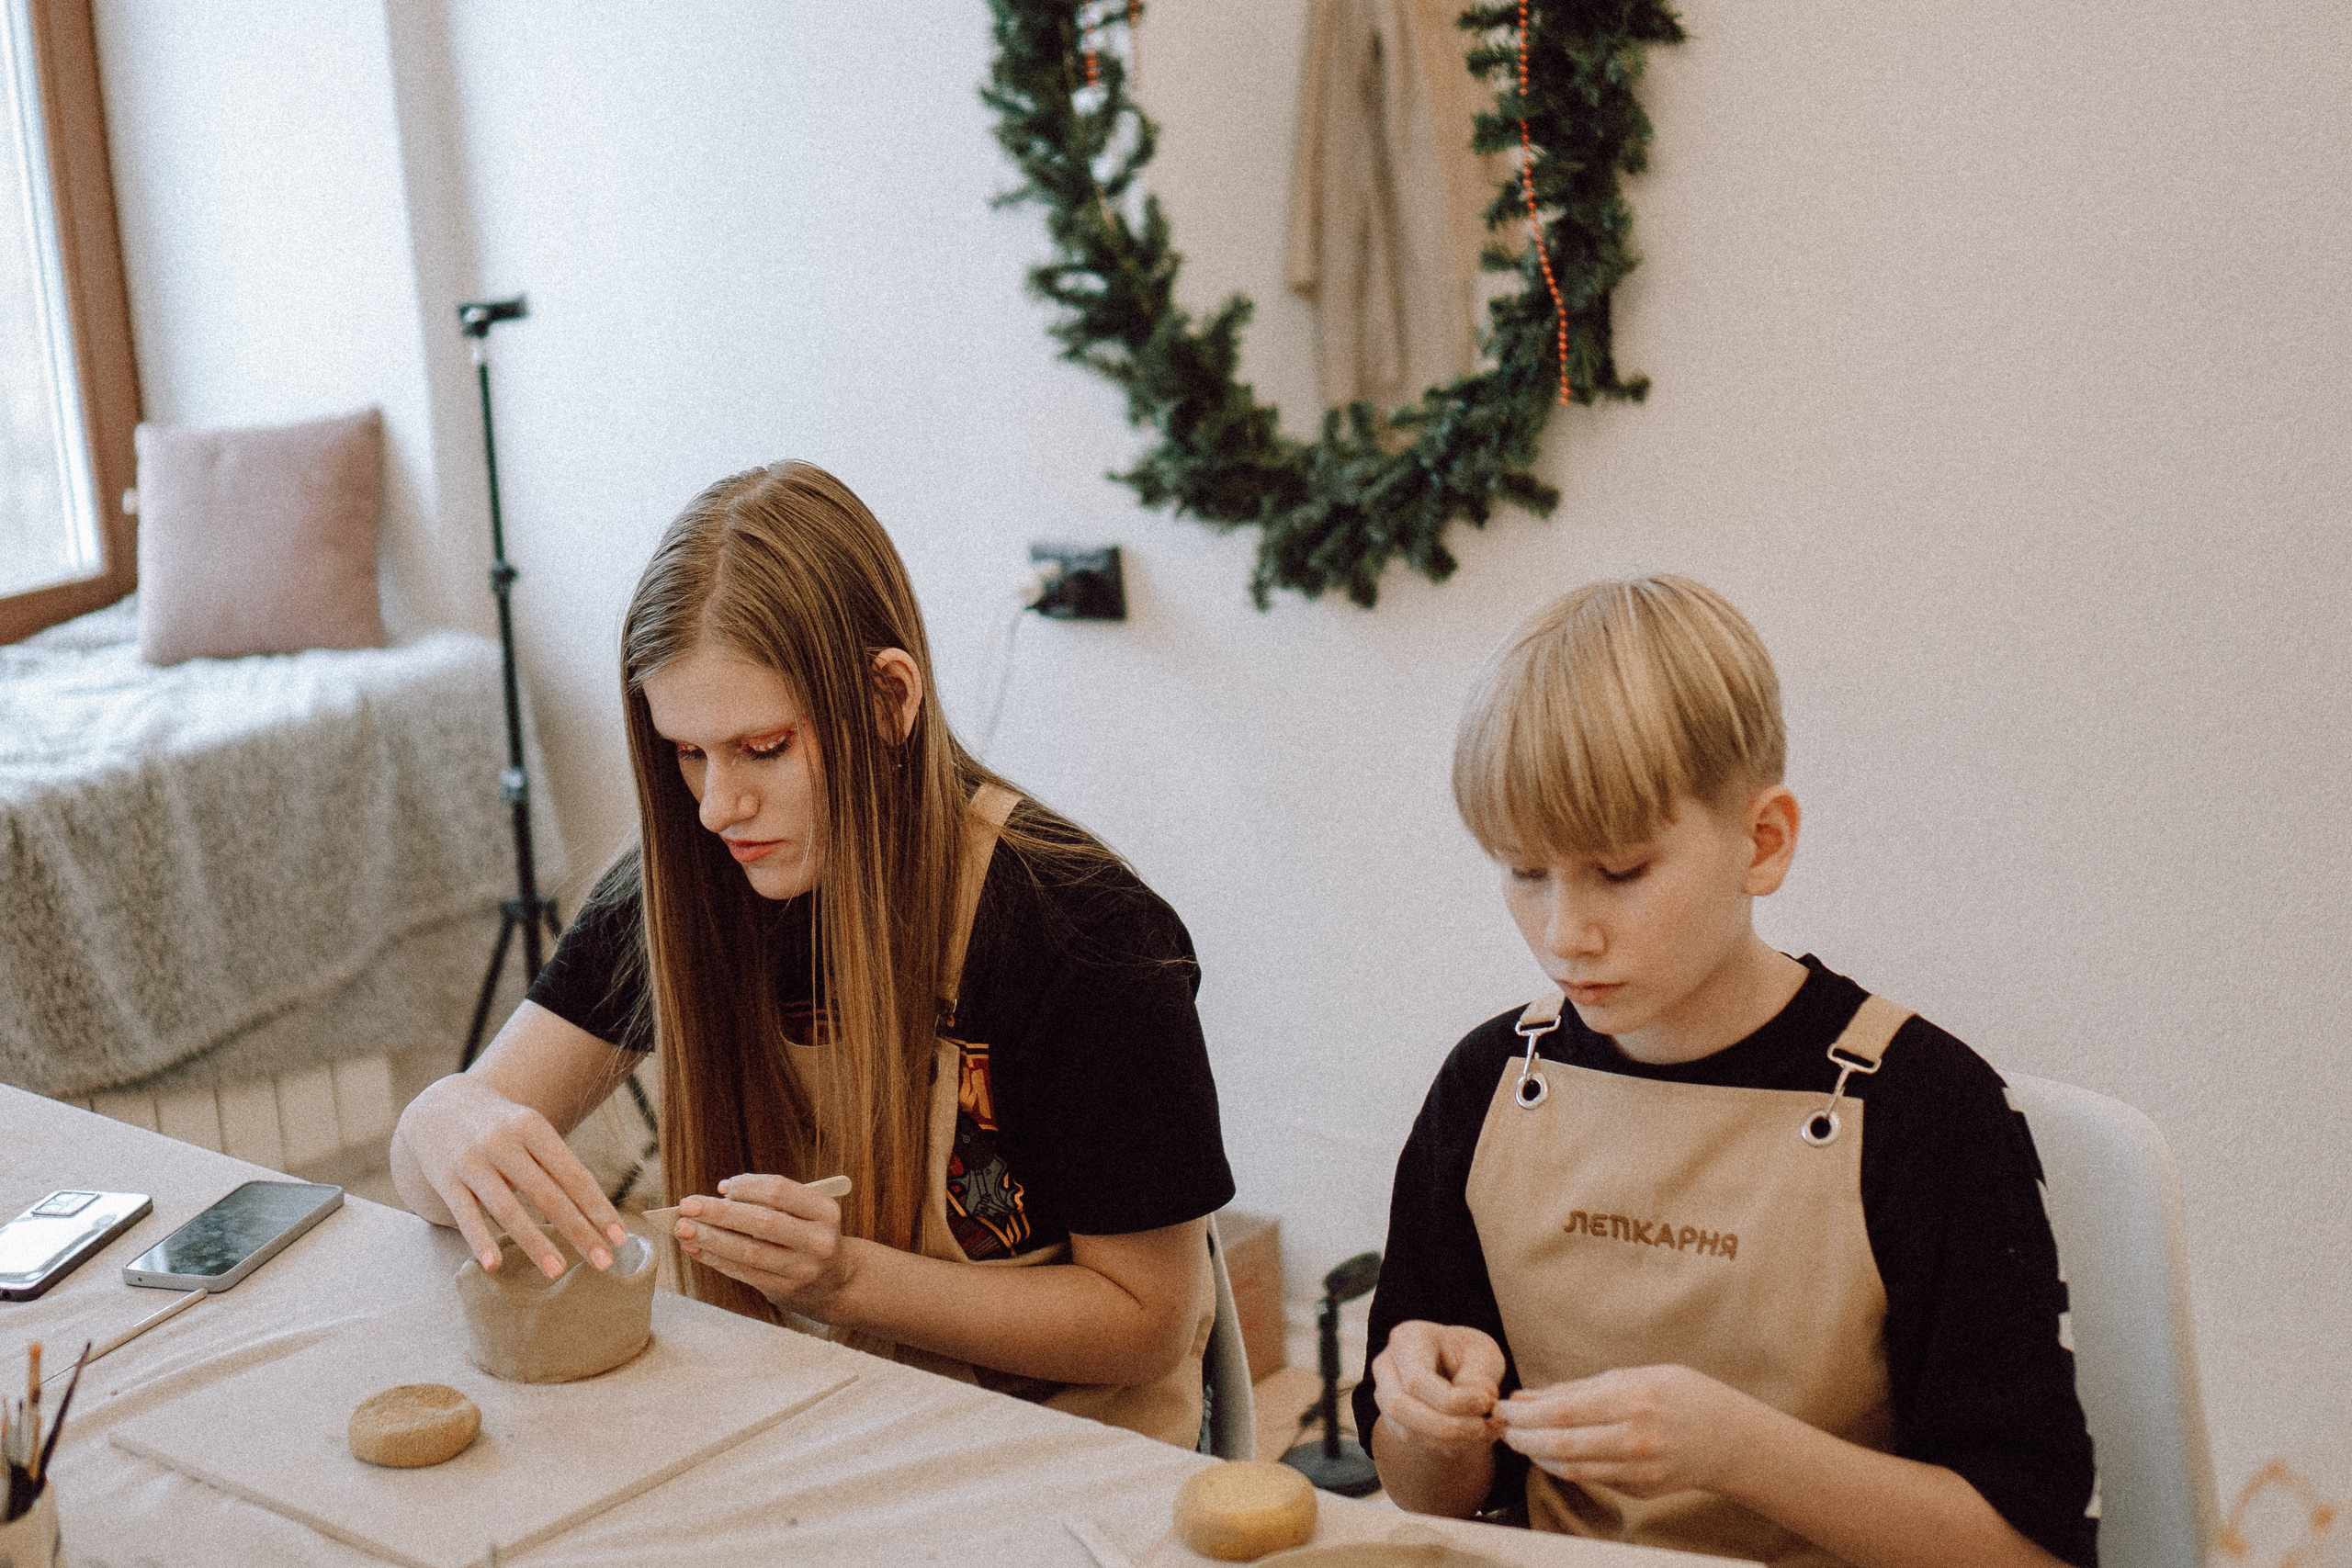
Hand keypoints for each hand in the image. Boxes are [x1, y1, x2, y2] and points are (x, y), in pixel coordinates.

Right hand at [394, 1074, 626, 1278]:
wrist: (439, 1107)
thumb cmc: (502, 1127)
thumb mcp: (530, 1131)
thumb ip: (556, 1165)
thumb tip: (595, 1213)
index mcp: (533, 1127)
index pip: (573, 1174)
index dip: (598, 1207)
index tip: (619, 1237)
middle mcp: (504, 1142)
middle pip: (547, 1195)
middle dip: (578, 1231)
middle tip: (603, 1263)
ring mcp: (473, 1161)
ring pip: (508, 1209)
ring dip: (535, 1243)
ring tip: (558, 1272)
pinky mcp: (446, 1179)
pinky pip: (466, 1215)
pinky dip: (480, 1241)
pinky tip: (495, 1265)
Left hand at [674, 1174, 857, 1313]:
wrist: (836, 1283)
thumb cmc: (808, 1236)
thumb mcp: (805, 1213)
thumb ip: (768, 1201)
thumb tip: (720, 1193)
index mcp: (825, 1211)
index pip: (779, 1191)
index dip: (747, 1187)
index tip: (721, 1188)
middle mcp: (819, 1240)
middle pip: (762, 1222)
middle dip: (719, 1213)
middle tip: (687, 1206)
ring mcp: (803, 1269)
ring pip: (750, 1252)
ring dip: (711, 1239)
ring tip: (683, 1229)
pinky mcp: (786, 1290)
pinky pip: (745, 1272)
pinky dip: (716, 1259)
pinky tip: (696, 1249)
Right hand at [1369, 1320, 1505, 1456]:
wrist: (1457, 1364)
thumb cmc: (1470, 1355)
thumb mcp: (1484, 1354)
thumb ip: (1480, 1376)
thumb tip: (1480, 1398)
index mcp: (1408, 1338)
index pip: (1417, 1379)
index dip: (1452, 1400)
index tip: (1487, 1403)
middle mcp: (1386, 1363)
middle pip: (1400, 1406)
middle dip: (1446, 1426)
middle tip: (1483, 1428)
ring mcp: (1383, 1392)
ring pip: (1404, 1428)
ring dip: (1446, 1440)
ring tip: (1481, 1434)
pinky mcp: (1390, 1417)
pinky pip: (1410, 1439)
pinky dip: (1442, 1445)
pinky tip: (1468, 1440)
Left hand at [1494, 1363, 1761, 1498]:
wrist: (1730, 1437)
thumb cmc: (1681, 1394)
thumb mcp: (1633, 1375)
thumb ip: (1578, 1389)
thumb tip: (1527, 1396)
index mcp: (1631, 1400)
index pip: (1562, 1413)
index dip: (1524, 1414)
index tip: (1503, 1408)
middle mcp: (1634, 1439)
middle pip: (1560, 1446)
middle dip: (1522, 1438)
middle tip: (1501, 1428)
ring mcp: (1639, 1469)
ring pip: (1571, 1469)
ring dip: (1537, 1456)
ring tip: (1519, 1440)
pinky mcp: (1640, 1489)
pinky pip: (1591, 1478)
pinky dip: (1563, 1466)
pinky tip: (1549, 1453)